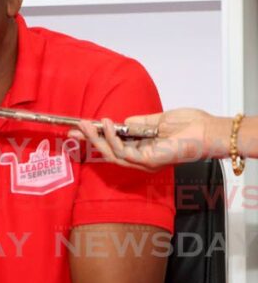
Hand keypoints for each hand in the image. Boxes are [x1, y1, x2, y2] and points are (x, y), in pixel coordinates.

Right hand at [69, 109, 217, 170]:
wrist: (208, 130)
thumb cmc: (191, 125)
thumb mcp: (158, 120)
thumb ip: (138, 123)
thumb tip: (121, 122)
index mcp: (144, 149)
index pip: (114, 145)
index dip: (96, 138)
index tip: (80, 127)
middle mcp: (142, 159)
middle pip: (108, 153)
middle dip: (89, 140)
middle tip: (74, 128)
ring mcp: (144, 162)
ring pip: (111, 154)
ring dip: (97, 139)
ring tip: (87, 123)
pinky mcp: (147, 161)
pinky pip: (122, 152)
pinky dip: (112, 138)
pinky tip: (106, 125)